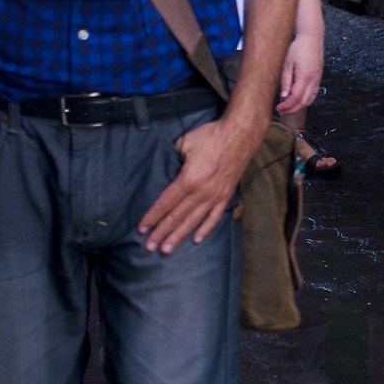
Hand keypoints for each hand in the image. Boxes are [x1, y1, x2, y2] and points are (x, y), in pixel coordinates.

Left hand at [136, 112, 259, 252]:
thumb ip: (173, 159)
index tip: (142, 229)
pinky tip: (196, 240)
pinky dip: (205, 229)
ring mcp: (215, 196)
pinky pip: (214, 217)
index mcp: (189, 179)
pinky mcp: (226, 195)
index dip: (153, 216)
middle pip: (177, 216)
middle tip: (150, 247)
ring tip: (167, 250)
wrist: (240, 134)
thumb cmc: (211, 136)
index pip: (166, 202)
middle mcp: (202, 192)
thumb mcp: (185, 143)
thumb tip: (166, 171)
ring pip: (194, 221)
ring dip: (179, 236)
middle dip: (162, 232)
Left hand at [277, 28, 323, 115]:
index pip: (295, 98)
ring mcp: (317, 80)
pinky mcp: (318, 78)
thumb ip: (286, 81)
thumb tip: (284, 96)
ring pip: (310, 100)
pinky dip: (306, 100)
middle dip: (292, 110)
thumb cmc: (298, 47)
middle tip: (281, 111)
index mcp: (305, 77)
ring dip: (299, 106)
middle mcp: (313, 81)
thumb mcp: (287, 63)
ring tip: (288, 107)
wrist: (312, 37)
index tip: (278, 108)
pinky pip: (313, 94)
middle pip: (303, 102)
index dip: (286, 106)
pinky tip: (298, 100)